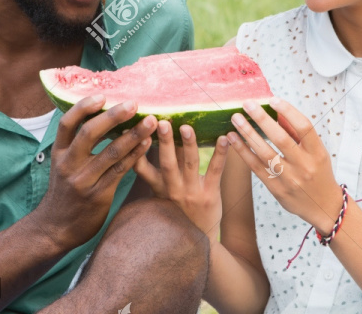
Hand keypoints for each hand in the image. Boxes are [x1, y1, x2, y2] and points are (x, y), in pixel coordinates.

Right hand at [34, 95, 157, 249]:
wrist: (55, 228)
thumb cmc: (65, 191)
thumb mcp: (63, 165)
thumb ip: (77, 145)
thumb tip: (103, 116)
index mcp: (58, 153)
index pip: (67, 123)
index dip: (83, 107)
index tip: (102, 95)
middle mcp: (68, 164)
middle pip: (89, 133)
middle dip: (113, 116)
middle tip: (133, 104)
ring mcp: (83, 181)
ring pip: (111, 152)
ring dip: (133, 134)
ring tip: (151, 121)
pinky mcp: (98, 195)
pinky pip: (120, 171)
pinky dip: (135, 155)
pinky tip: (147, 144)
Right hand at [134, 120, 228, 240]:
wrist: (199, 240)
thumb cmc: (179, 212)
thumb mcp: (162, 196)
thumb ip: (159, 173)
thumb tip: (154, 143)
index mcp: (158, 188)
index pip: (142, 168)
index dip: (137, 151)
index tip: (136, 133)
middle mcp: (173, 190)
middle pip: (167, 162)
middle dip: (164, 142)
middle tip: (162, 122)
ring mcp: (192, 192)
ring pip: (190, 164)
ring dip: (189, 144)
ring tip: (187, 127)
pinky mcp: (210, 195)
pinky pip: (216, 171)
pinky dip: (221, 153)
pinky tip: (224, 138)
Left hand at [228, 98, 342, 234]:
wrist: (323, 206)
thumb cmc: (318, 172)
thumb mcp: (316, 152)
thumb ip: (297, 132)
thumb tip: (278, 111)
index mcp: (318, 153)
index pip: (304, 127)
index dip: (288, 111)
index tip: (273, 99)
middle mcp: (304, 166)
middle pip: (281, 139)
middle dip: (262, 119)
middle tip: (247, 104)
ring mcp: (289, 179)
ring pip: (265, 153)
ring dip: (248, 133)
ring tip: (236, 118)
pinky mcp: (275, 188)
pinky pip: (256, 166)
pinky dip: (243, 151)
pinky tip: (233, 138)